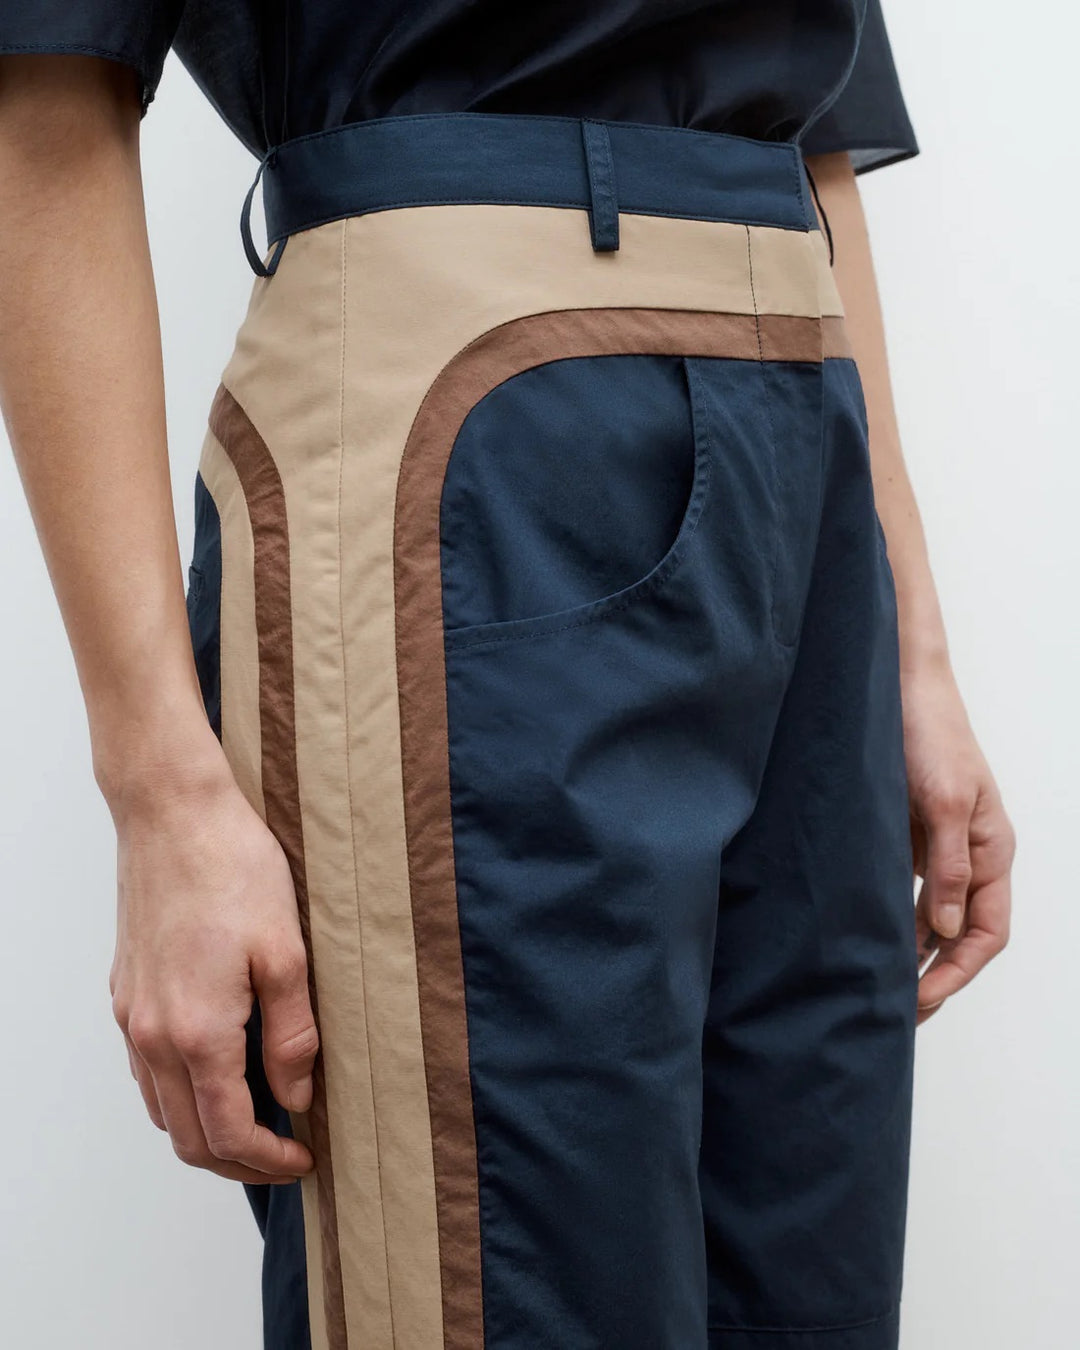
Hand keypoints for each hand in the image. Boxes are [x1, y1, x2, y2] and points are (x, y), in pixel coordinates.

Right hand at [107, 749, 316, 1183]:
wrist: (173, 814)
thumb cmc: (233, 869)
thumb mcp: (286, 952)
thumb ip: (291, 1034)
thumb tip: (298, 1095)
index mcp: (197, 1032)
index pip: (228, 1133)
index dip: (268, 1160)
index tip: (303, 1159)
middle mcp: (152, 1035)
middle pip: (186, 1138)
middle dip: (237, 1162)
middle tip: (283, 1156)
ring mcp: (131, 1016)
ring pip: (161, 1109)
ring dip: (205, 1132)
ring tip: (257, 1122)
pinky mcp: (125, 993)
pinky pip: (146, 1071)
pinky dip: (180, 1094)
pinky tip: (217, 1074)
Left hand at [903, 660, 1014, 1025]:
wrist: (897, 686)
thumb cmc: (928, 734)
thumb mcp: (943, 801)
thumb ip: (949, 867)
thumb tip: (947, 932)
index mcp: (993, 849)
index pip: (988, 932)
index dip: (958, 972)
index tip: (921, 1000)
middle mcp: (971, 853)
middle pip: (962, 933)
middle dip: (936, 975)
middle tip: (897, 1011)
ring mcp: (939, 845)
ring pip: (934, 915)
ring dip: (912, 952)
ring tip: (880, 985)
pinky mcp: (908, 833)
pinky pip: (906, 890)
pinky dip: (893, 917)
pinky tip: (868, 935)